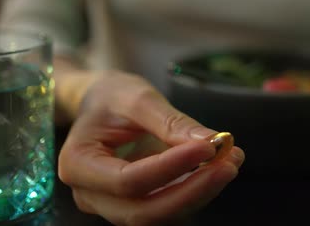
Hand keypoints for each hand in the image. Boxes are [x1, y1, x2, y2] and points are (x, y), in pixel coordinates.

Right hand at [57, 70, 244, 225]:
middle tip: (229, 163)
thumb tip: (211, 143)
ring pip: (161, 215)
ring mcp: (113, 205)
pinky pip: (169, 207)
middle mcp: (91, 195)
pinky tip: (219, 166)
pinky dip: (197, 190)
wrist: (101, 104)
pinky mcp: (137, 203)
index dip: (171, 168)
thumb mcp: (137, 97)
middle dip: (192, 191)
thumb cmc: (111, 96)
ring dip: (200, 193)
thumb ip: (170, 121)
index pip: (127, 180)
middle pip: (144, 210)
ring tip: (230, 160)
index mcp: (78, 164)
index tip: (208, 147)